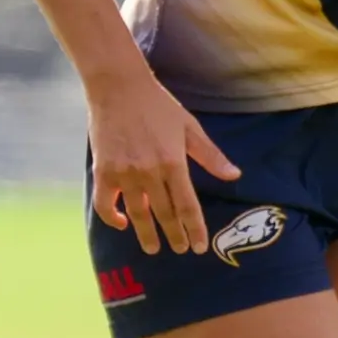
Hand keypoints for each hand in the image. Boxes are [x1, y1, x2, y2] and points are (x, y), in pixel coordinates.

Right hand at [87, 66, 241, 256]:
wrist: (118, 87)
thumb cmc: (157, 104)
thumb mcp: (189, 126)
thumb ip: (210, 154)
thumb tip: (234, 175)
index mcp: (173, 162)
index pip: (187, 206)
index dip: (194, 229)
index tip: (199, 246)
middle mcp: (149, 172)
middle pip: (164, 214)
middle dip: (174, 236)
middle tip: (179, 250)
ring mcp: (124, 173)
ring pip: (137, 213)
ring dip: (145, 234)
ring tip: (152, 248)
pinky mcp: (103, 171)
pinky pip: (105, 203)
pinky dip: (112, 218)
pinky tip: (122, 223)